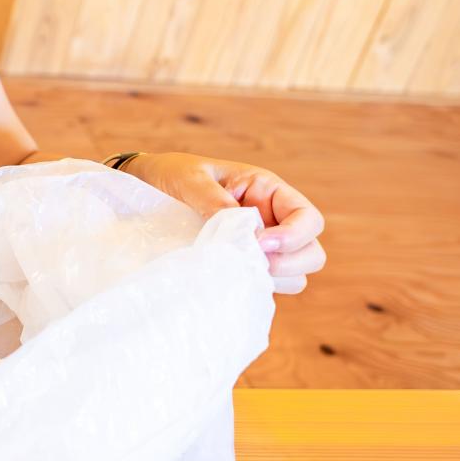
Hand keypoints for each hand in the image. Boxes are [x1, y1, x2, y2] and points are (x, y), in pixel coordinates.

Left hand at [122, 152, 325, 294]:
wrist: (148, 187)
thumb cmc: (173, 174)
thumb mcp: (190, 179)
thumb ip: (213, 199)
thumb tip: (240, 229)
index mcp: (268, 191)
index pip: (308, 218)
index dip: (294, 235)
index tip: (260, 243)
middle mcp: (273, 220)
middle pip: (312, 252)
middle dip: (289, 262)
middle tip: (250, 260)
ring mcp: (262, 246)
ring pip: (295, 275)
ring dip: (274, 278)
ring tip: (236, 268)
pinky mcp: (244, 264)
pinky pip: (268, 285)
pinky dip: (256, 286)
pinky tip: (228, 277)